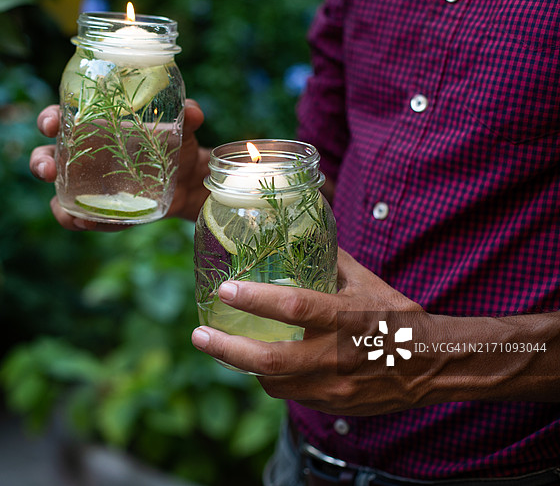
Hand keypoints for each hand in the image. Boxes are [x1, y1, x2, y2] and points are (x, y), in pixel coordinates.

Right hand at [29, 99, 209, 230]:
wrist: (188, 181)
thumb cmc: (176, 145)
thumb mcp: (181, 128)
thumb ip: (187, 115)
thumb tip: (193, 111)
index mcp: (92, 126)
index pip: (61, 118)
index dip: (49, 118)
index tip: (50, 122)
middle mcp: (83, 156)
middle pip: (48, 157)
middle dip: (41, 162)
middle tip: (48, 169)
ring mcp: (88, 186)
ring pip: (59, 193)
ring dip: (56, 202)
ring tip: (67, 210)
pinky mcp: (100, 210)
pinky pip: (81, 218)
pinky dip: (79, 222)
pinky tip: (87, 224)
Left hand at [191, 248, 559, 413]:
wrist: (434, 365)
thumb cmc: (396, 315)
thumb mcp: (367, 282)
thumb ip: (330, 258)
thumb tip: (297, 228)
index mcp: (348, 317)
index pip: (296, 307)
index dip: (256, 299)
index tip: (225, 290)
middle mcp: (339, 355)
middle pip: (272, 360)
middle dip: (228, 350)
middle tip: (199, 336)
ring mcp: (336, 387)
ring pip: (274, 383)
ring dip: (244, 365)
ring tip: (222, 347)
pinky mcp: (335, 405)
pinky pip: (290, 394)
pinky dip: (270, 378)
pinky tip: (258, 363)